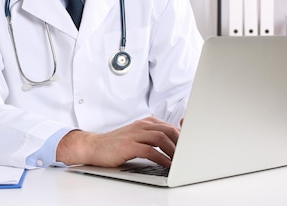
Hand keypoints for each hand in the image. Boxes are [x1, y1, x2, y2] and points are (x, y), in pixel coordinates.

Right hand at [56, 117, 179, 167]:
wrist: (95, 146)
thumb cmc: (117, 144)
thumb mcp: (137, 136)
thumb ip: (153, 136)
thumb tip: (175, 144)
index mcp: (145, 122)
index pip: (170, 126)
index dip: (183, 136)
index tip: (191, 146)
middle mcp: (141, 125)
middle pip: (168, 129)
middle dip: (181, 143)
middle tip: (188, 155)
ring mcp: (134, 134)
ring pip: (161, 138)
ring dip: (173, 150)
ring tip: (180, 161)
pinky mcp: (128, 146)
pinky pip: (150, 150)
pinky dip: (162, 158)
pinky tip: (167, 165)